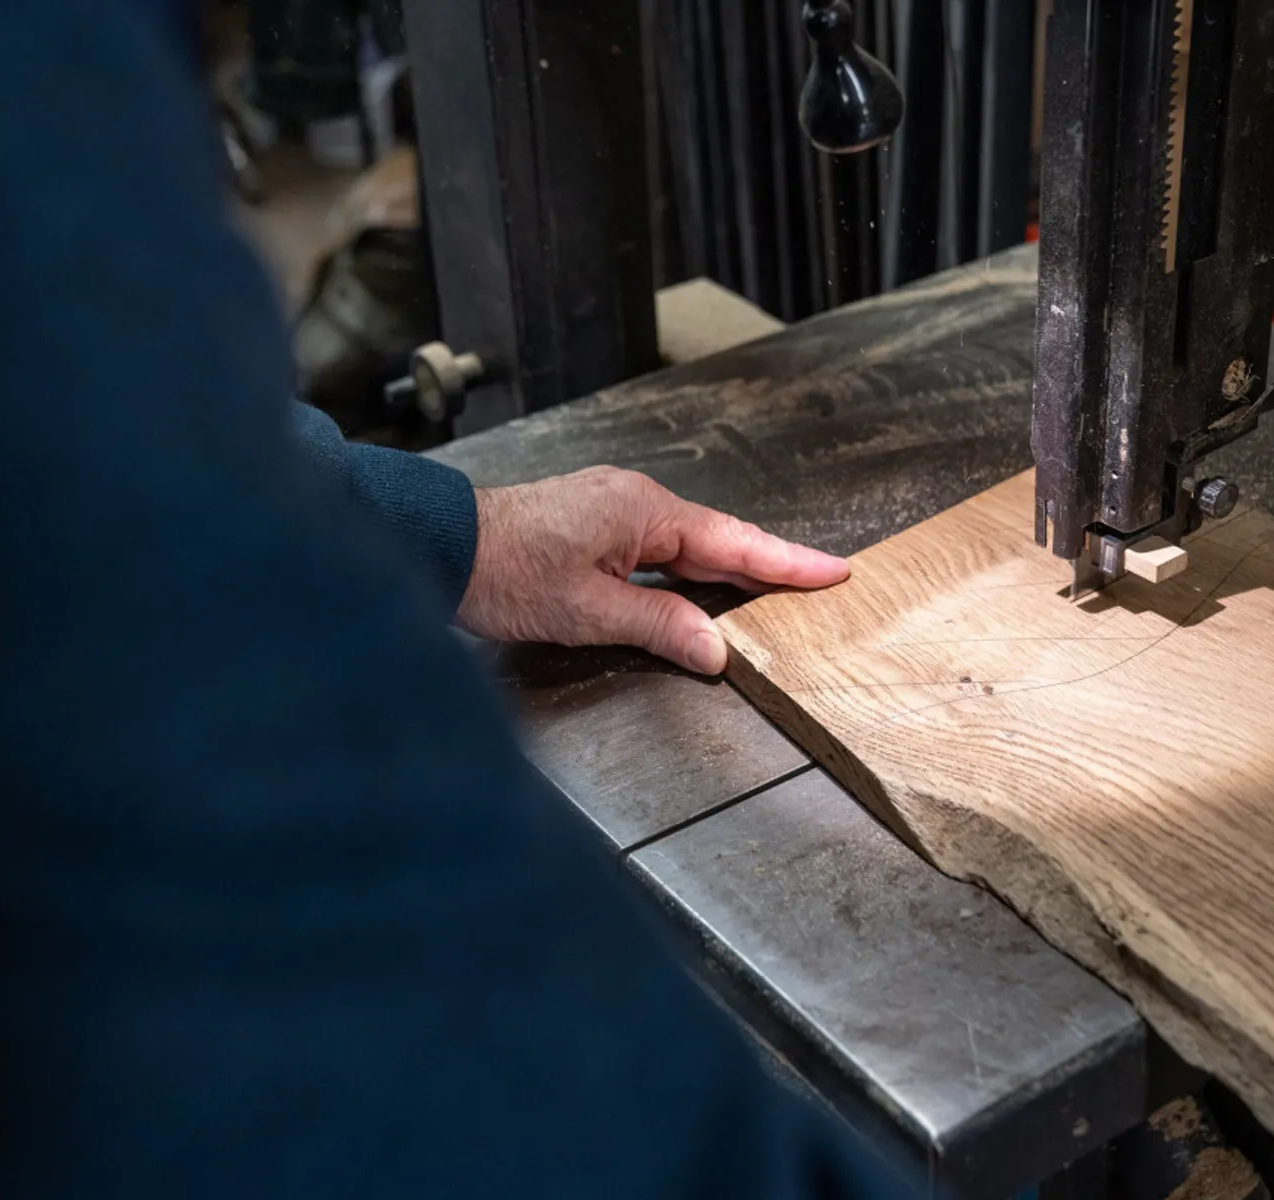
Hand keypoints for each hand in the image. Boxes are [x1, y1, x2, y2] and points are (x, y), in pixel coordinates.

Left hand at [458, 467, 849, 674]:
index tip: (832, 570)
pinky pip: (658, 549)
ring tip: (773, 594)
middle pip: (718, 540)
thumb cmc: (503, 569)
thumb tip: (716, 648)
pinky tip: (698, 593)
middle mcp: (635, 503)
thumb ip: (660, 625)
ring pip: (687, 546)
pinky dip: (689, 571)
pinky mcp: (592, 526)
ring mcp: (613, 511)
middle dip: (769, 565)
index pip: (735, 542)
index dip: (786, 562)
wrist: (440, 546)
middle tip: (819, 583)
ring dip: (728, 570)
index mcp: (644, 512)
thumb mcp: (588, 611)